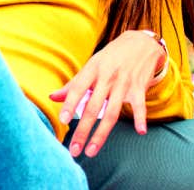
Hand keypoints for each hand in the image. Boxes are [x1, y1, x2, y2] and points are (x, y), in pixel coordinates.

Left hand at [49, 31, 166, 157]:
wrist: (140, 43)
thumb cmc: (110, 57)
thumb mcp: (91, 66)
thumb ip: (74, 84)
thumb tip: (53, 98)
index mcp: (92, 70)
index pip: (77, 89)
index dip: (70, 104)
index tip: (62, 120)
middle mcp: (107, 77)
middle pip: (93, 107)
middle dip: (82, 130)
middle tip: (74, 150)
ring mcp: (124, 83)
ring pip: (112, 112)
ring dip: (101, 134)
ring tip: (91, 151)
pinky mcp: (139, 87)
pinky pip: (140, 105)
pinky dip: (140, 118)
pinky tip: (139, 132)